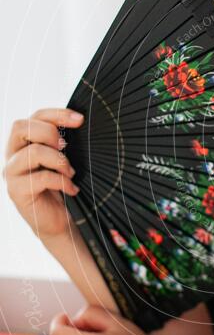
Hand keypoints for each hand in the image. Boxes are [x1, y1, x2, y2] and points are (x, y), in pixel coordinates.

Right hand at [3, 107, 83, 239]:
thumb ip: (61, 142)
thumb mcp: (62, 160)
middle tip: (66, 147)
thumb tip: (78, 120)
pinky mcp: (16, 191)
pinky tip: (72, 189)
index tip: (80, 120)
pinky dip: (62, 182)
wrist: (57, 221)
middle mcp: (13, 155)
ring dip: (59, 161)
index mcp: (23, 143)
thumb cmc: (60, 187)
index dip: (57, 114)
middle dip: (49, 132)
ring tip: (70, 173)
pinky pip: (41, 178)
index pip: (34, 117)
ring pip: (33, 152)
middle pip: (21, 127)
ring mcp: (12, 173)